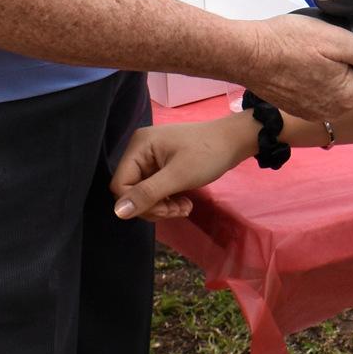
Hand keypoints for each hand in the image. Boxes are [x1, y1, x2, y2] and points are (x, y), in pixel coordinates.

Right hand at [111, 117, 256, 220]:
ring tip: (184, 208)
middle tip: (177, 210)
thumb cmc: (208, 154)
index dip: (137, 203)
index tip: (164, 210)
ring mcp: (151, 158)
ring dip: (162, 206)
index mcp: (139, 146)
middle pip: (131, 191)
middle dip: (153, 206)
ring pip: (144, 193)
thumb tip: (117, 212)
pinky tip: (184, 203)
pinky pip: (155, 189)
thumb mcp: (178, 176)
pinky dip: (168, 200)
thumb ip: (147, 194)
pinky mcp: (162, 166)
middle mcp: (140, 150)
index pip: (120, 185)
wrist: (235, 141)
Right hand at [240, 14, 352, 120]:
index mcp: (349, 95)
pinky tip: (310, 60)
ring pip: (348, 87)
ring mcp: (317, 112)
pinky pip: (327, 91)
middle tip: (343, 38)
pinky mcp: (303, 107)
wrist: (244, 54)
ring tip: (324, 47)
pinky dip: (325, 76)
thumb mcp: (337, 40)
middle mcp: (336, 110)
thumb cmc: (286, 43)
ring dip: (345, 68)